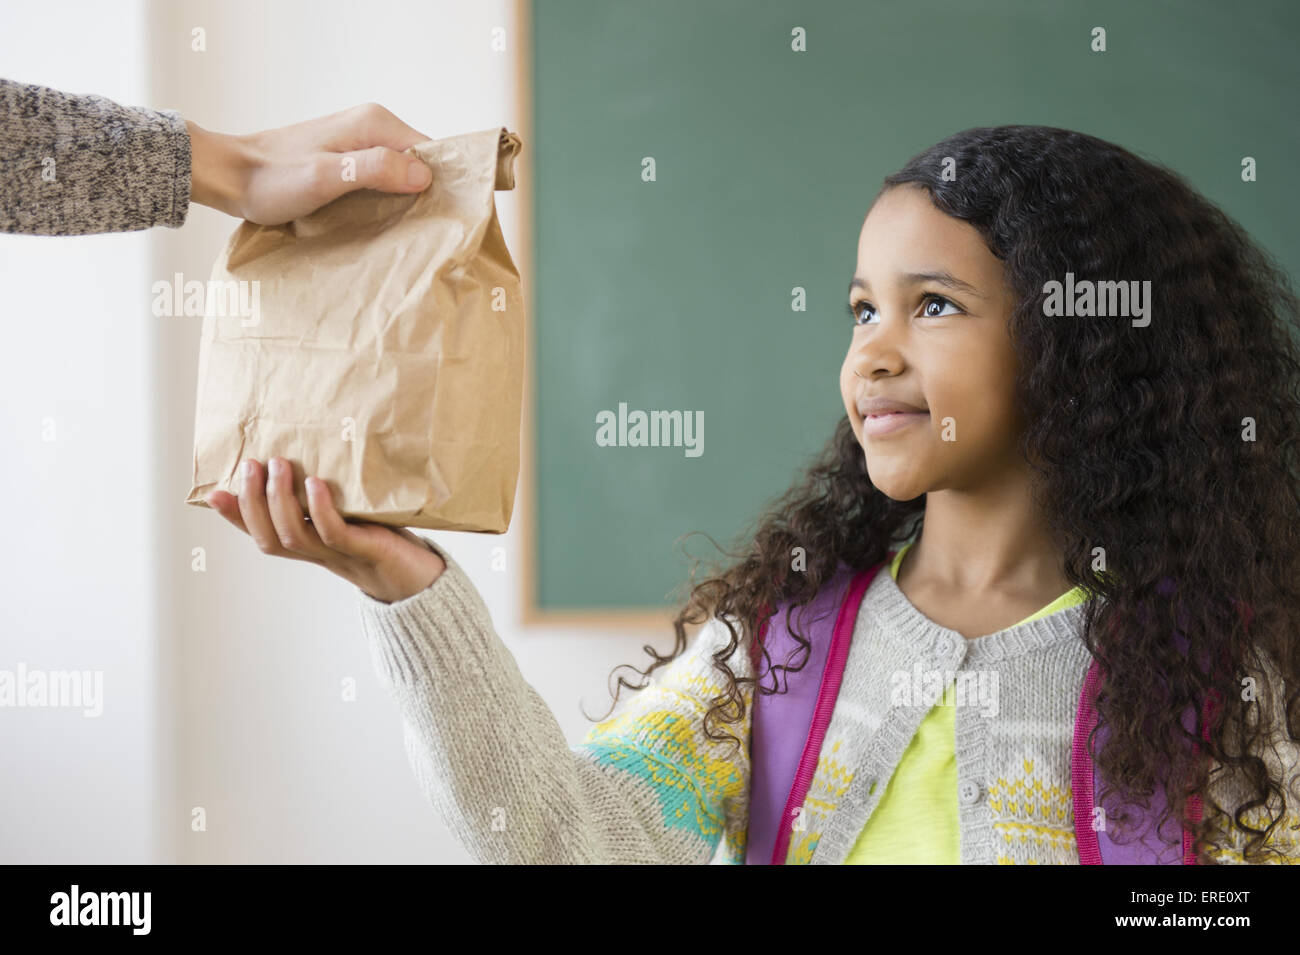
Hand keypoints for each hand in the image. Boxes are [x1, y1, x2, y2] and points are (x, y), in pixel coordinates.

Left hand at [187, 103, 433, 224]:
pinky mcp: (349, 159)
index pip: (432, 150)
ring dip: (407, 200)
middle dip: (426, 194)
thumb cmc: (271, 179)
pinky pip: (384, 178)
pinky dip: (388, 199)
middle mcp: (372, 126)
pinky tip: (384, 222)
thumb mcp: (325, 177)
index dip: (442, 182)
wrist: (230, 175)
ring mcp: (360, 141)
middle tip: (425, 232)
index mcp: (374, 123)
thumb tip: (423, 173)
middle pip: (420, 162)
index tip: (444, 216)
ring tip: (406, 231)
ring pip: (403, 172)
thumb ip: (373, 170)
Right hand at [206, 456, 446, 603]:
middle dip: (253, 502)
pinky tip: (316, 486)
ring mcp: (339, 554)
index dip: (235, 517)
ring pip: (294, 536)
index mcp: (307, 545)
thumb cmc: (386, 537)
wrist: (421, 575)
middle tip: (252, 464)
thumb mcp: (351, 513)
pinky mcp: (365, 549)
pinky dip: (321, 510)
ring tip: (281, 466)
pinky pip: (334, 533)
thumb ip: (326, 497)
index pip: (261, 534)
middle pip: (269, 537)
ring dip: (281, 500)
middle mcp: (317, 553)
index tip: (214, 493)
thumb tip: (307, 456)